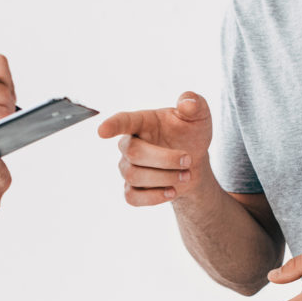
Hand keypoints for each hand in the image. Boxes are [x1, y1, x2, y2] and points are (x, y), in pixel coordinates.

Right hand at [97, 92, 212, 205]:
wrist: (194, 164)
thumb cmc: (191, 135)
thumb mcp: (199, 116)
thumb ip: (195, 104)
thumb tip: (187, 103)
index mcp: (141, 122)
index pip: (123, 121)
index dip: (112, 126)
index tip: (102, 131)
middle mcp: (130, 144)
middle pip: (134, 154)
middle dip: (164, 160)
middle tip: (188, 160)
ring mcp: (128, 167)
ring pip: (135, 176)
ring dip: (165, 178)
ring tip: (186, 175)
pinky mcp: (132, 189)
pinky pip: (132, 197)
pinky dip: (154, 197)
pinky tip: (172, 192)